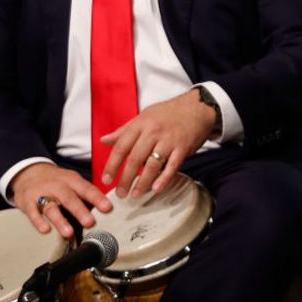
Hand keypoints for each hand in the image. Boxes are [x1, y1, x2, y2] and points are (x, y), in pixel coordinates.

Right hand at [11, 163, 113, 238]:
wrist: (28, 172)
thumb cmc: (55, 181)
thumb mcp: (72, 182)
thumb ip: (85, 196)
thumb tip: (105, 211)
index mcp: (71, 180)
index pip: (86, 189)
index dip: (97, 198)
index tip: (107, 208)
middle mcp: (56, 185)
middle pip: (69, 198)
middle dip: (80, 211)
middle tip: (90, 223)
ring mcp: (41, 193)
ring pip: (51, 207)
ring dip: (60, 220)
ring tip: (69, 233)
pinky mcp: (27, 201)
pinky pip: (32, 212)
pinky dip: (38, 221)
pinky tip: (45, 230)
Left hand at [101, 89, 217, 198]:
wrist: (197, 107)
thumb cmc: (169, 112)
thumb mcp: (144, 117)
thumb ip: (124, 130)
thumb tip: (103, 140)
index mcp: (140, 124)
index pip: (121, 146)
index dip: (112, 164)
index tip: (106, 179)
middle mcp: (153, 132)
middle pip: (135, 158)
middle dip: (125, 178)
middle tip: (120, 193)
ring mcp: (169, 140)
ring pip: (152, 164)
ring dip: (143, 182)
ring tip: (135, 195)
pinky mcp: (183, 148)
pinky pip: (172, 166)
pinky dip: (164, 178)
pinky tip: (156, 188)